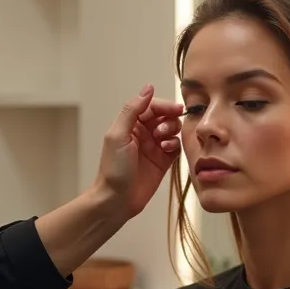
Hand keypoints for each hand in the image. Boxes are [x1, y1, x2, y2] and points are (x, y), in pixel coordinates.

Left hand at [95, 84, 183, 218]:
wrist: (117, 200)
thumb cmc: (113, 169)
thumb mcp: (118, 135)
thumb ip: (133, 110)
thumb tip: (148, 88)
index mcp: (130, 124)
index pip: (151, 106)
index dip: (164, 105)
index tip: (175, 109)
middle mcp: (143, 133)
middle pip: (164, 116)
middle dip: (168, 119)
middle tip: (162, 131)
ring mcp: (154, 147)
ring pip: (172, 130)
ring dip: (171, 131)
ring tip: (162, 142)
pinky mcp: (164, 161)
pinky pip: (176, 146)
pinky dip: (175, 145)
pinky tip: (167, 150)